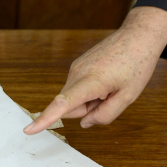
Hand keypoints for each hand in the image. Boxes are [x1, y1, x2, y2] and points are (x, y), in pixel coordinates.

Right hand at [23, 7, 166, 133]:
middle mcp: (77, 73)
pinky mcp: (77, 66)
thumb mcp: (128, 97)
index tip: (28, 130)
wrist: (138, 36)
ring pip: (73, 98)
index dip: (45, 119)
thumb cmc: (137, 64)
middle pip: (70, 107)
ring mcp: (75, 68)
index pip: (63, 104)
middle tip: (109, 97)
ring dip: (89, 99)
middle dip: (86, 110)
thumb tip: (85, 123)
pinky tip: (105, 79)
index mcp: (91, 81)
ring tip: (109, 85)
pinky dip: (88, 90)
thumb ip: (106, 115)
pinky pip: (77, 88)